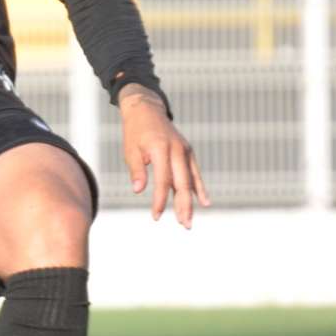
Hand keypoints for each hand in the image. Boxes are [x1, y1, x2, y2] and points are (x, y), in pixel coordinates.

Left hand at [119, 85, 209, 225]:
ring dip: (192, 201)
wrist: (146, 110)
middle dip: (183, 205)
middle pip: (182, 183)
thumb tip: (139, 191)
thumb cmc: (135, 132)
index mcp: (161, 149)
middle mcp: (177, 150)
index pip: (163, 181)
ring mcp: (185, 150)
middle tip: (185, 225)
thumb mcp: (131, 150)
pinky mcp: (187, 151)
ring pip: (191, 180)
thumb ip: (137, 170)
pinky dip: (199, 187)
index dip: (160, 200)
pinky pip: (195, 172)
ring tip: (190, 220)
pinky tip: (204, 202)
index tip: (156, 216)